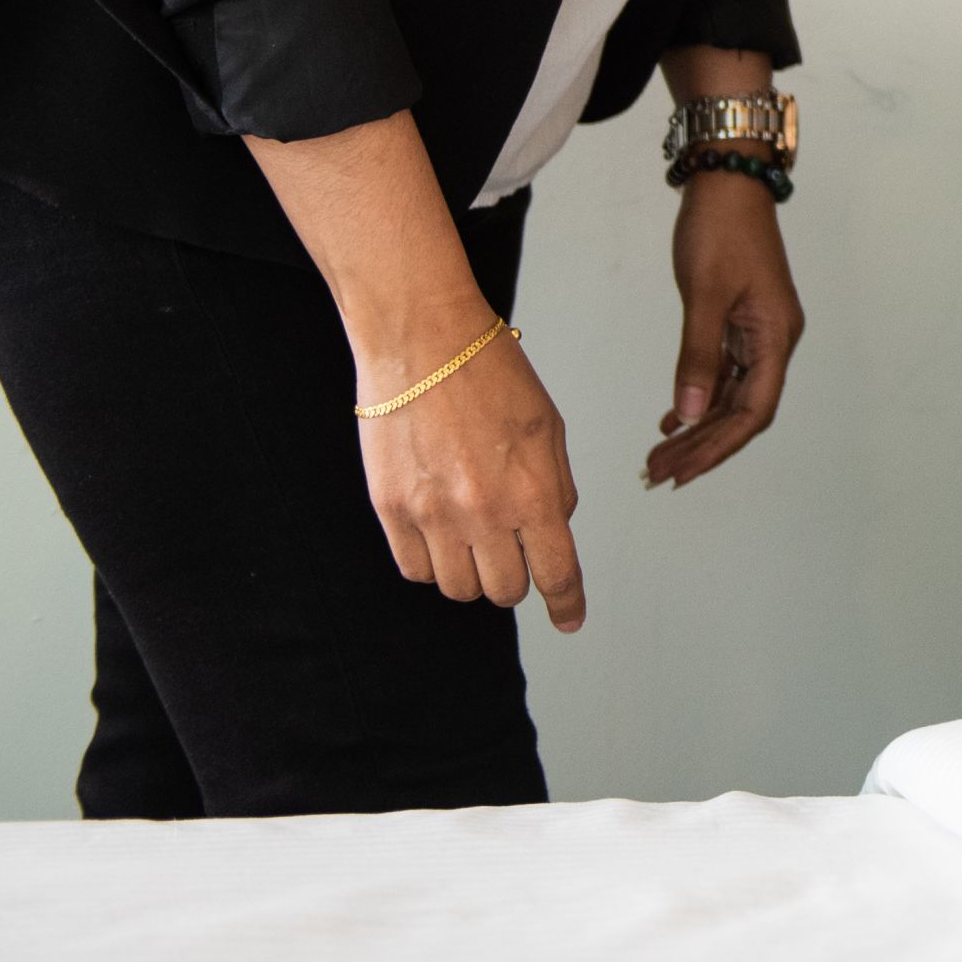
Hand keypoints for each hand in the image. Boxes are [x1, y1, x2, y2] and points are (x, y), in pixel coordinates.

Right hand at [358, 311, 585, 631]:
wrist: (423, 341)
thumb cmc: (490, 374)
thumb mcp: (548, 428)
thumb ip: (556, 487)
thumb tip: (554, 531)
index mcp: (533, 491)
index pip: (556, 573)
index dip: (567, 605)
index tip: (570, 619)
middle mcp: (484, 512)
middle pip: (504, 591)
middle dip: (517, 579)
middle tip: (514, 552)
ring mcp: (432, 515)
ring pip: (457, 587)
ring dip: (473, 572)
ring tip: (474, 533)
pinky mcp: (391, 510)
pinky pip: (415, 569)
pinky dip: (432, 562)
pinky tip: (440, 531)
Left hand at [647, 171, 803, 488]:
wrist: (728, 179)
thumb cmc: (719, 230)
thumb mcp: (704, 293)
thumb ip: (698, 355)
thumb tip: (689, 413)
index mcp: (776, 336)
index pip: (753, 411)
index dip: (718, 447)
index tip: (681, 472)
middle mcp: (775, 339)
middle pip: (744, 410)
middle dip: (703, 445)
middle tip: (658, 472)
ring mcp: (760, 330)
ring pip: (733, 394)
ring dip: (699, 426)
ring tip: (659, 454)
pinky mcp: (742, 319)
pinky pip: (726, 372)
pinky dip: (701, 396)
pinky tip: (673, 416)